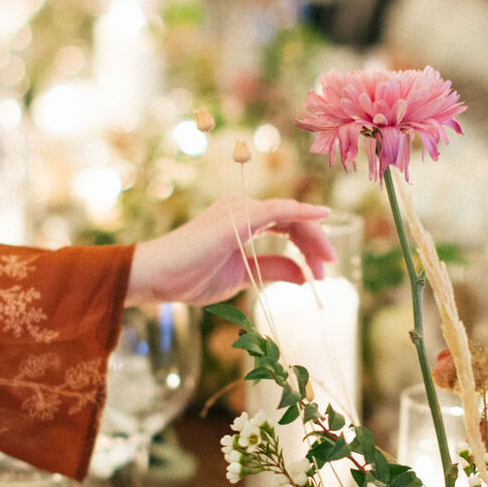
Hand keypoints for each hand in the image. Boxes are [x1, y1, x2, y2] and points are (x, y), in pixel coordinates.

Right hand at [127, 196, 333, 305]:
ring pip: (290, 215)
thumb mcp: (243, 276)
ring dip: (313, 237)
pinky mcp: (237, 218)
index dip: (308, 248)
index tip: (322, 275)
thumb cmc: (190, 277)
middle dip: (316, 244)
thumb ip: (273, 270)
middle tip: (330, 270)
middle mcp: (243, 209)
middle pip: (294, 221)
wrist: (156, 277)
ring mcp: (240, 210)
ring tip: (327, 261)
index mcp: (243, 221)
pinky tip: (322, 215)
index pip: (288, 228)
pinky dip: (302, 212)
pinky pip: (277, 210)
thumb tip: (305, 276)